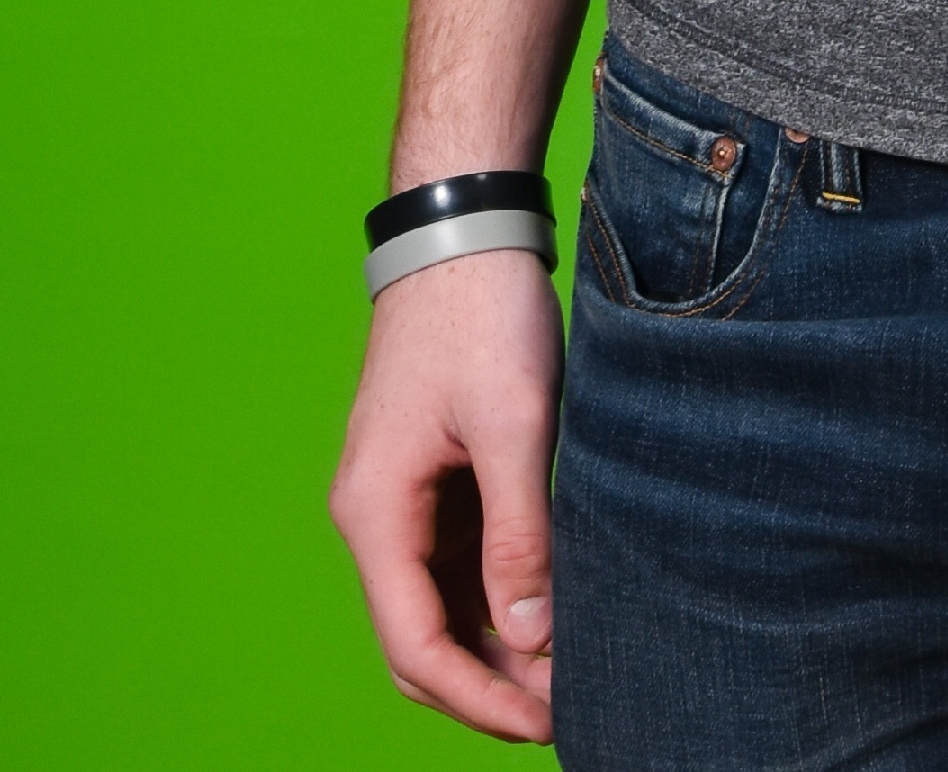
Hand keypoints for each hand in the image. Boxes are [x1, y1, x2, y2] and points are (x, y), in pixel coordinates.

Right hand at [330, 247, 565, 740]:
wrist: (464, 225)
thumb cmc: (481, 313)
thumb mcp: (512, 423)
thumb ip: (518, 532)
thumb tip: (530, 633)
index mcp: (375, 511)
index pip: (415, 646)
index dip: (479, 699)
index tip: (546, 724)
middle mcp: (376, 515)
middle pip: (419, 640)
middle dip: (487, 687)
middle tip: (570, 708)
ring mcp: (403, 498)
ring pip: (442, 607)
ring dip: (498, 646)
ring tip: (573, 669)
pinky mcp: (434, 478)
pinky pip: (459, 564)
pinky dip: (501, 598)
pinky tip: (554, 609)